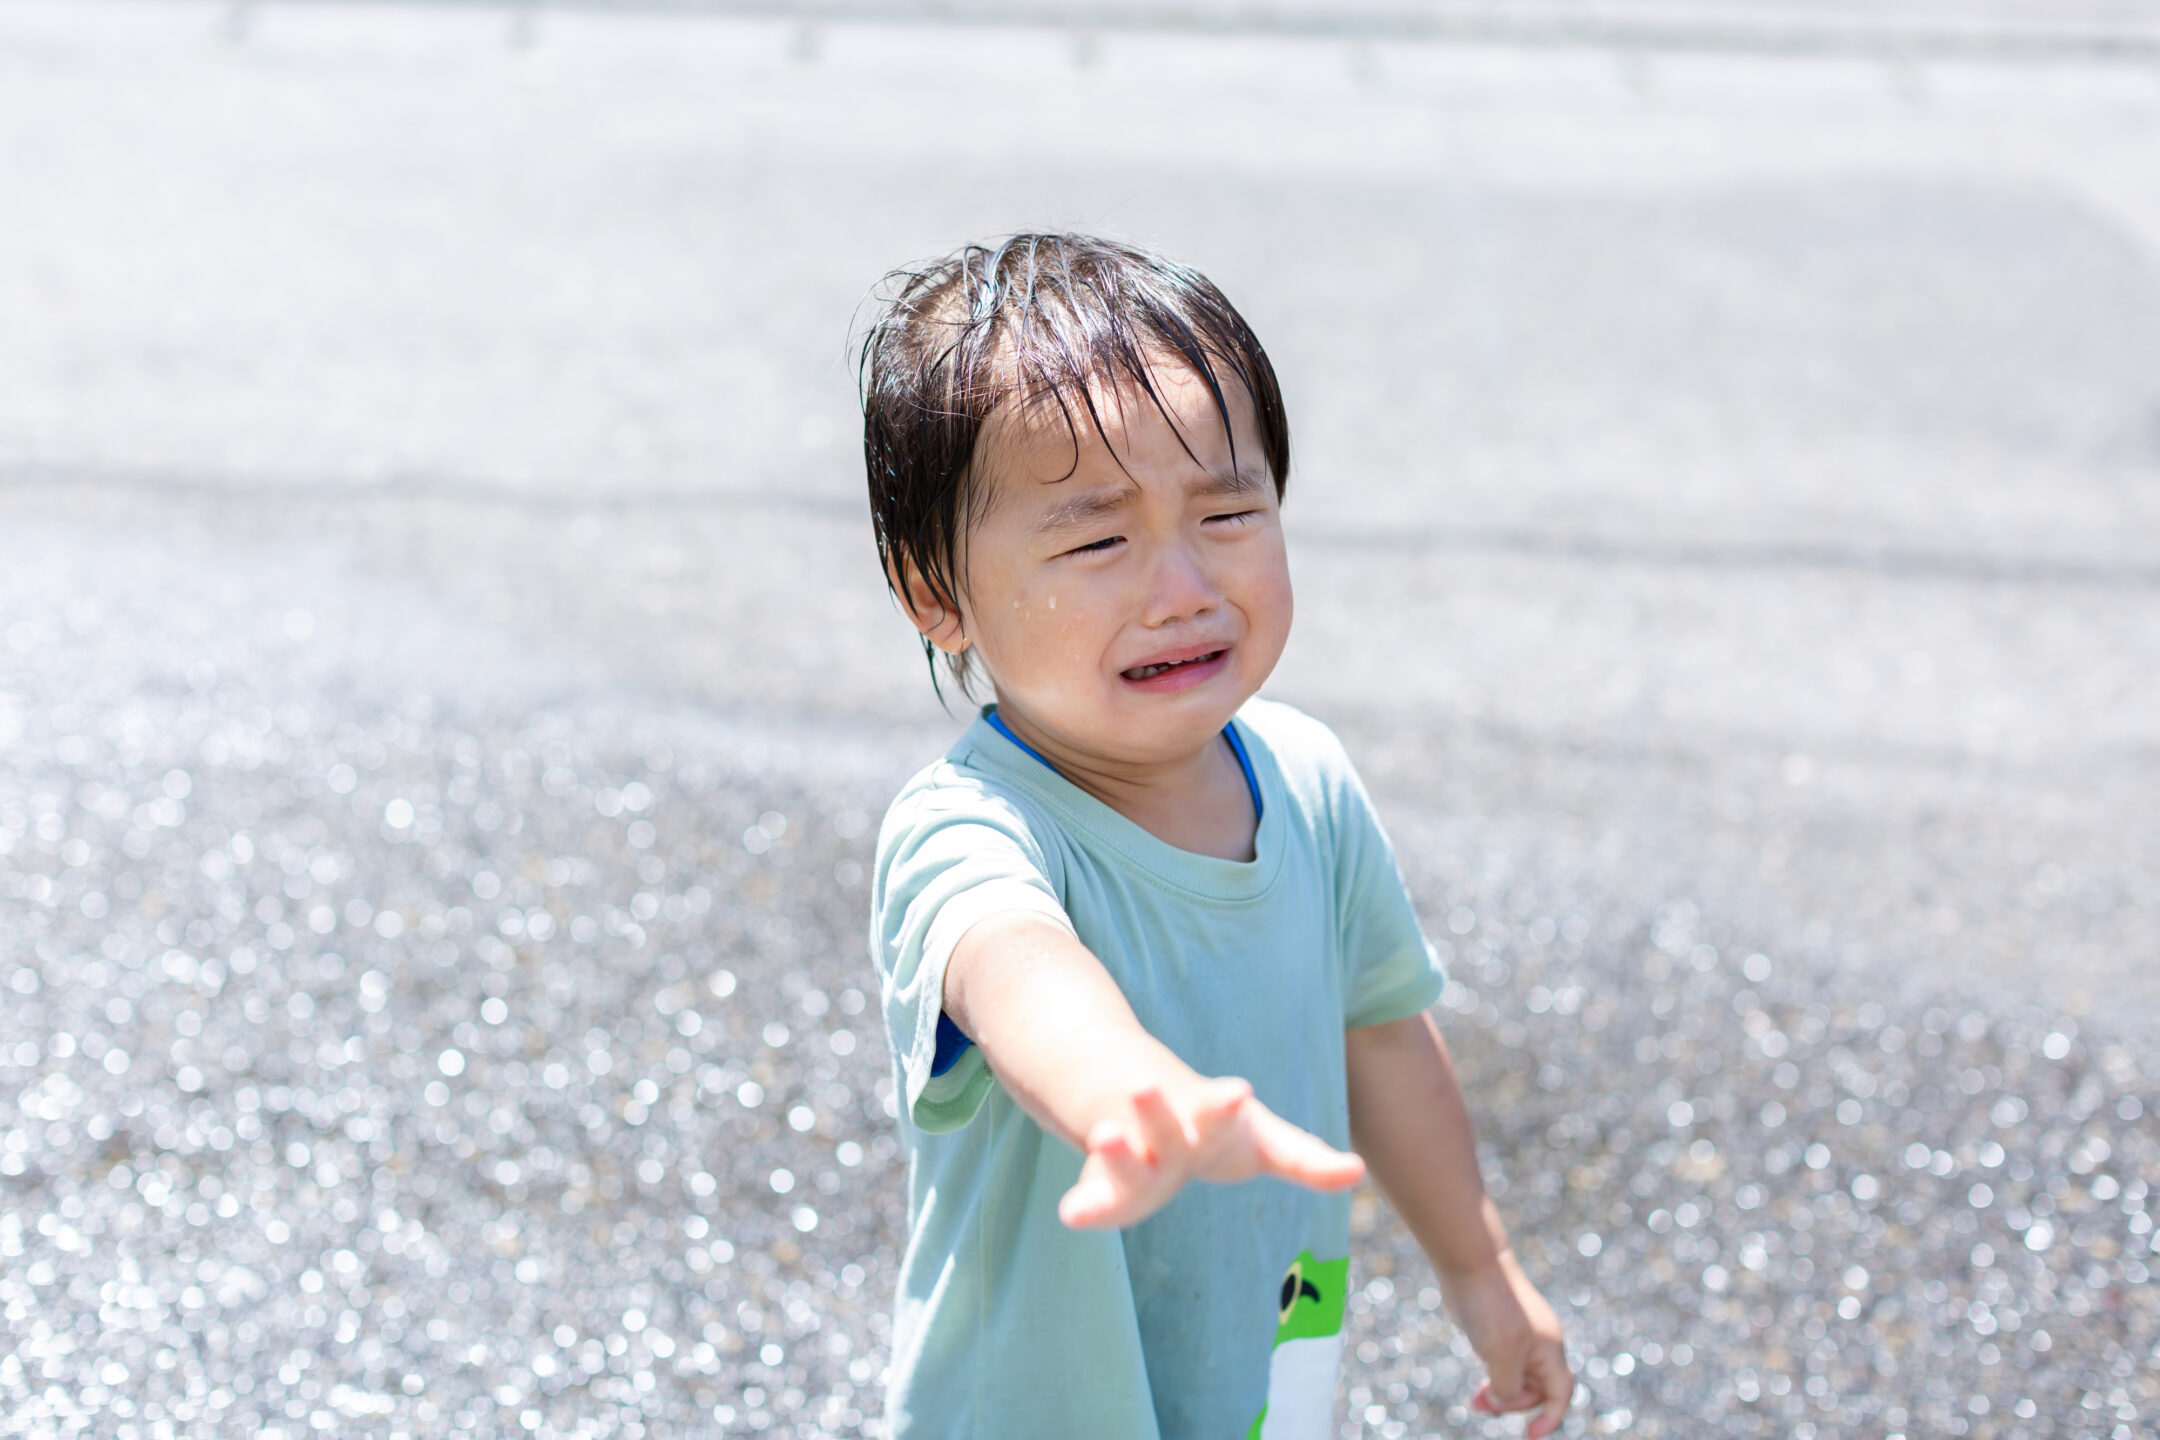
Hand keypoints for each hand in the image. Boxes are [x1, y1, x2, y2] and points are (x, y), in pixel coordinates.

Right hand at [1057, 1076, 1365, 1229]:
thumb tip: (1358, 1171)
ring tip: (1103, 1134)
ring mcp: (1134, 1159)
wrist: (1142, 1107)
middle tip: (1143, 1084)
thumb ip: (1304, 1159)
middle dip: (1157, 1111)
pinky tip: (1072, 1216)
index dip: (1225, 1104)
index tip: (1239, 1089)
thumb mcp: (1262, 1142)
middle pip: (1165, 1128)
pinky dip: (1085, 1207)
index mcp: (1209, 1122)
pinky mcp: (1108, 1189)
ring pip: (1123, 1158)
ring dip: (1116, 1150)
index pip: (1220, 1112)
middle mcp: (1168, 1137)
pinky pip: (1095, 1200)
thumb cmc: (1216, 1132)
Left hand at [1449, 1250, 1572, 1437]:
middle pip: (1537, 1389)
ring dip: (1501, 1394)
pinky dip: (1492, 1378)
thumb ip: (1507, 1386)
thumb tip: (1501, 1399)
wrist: (1470, 1263)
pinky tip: (1478, 1383)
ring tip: (1476, 1401)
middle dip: (1514, 1403)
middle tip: (1482, 1403)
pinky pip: (1503, 1363)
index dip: (1549, 1419)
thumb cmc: (1489, 1307)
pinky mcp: (1499, 1329)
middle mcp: (1539, 1343)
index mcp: (1549, 1350)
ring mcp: (1520, 1335)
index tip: (1529, 1436)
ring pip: (1518, 1377)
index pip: (1559, 1394)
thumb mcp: (1500, 1355)